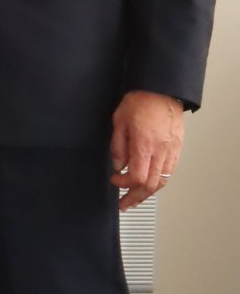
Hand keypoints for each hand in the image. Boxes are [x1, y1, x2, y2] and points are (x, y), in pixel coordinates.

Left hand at [110, 90, 183, 208]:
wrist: (162, 89)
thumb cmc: (141, 101)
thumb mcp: (119, 122)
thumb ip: (118, 147)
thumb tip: (118, 166)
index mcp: (144, 145)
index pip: (137, 178)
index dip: (124, 185)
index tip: (115, 180)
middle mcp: (160, 151)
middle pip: (150, 186)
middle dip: (135, 198)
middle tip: (124, 204)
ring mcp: (171, 150)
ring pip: (162, 181)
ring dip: (148, 193)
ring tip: (136, 198)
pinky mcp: (177, 148)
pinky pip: (169, 171)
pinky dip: (159, 181)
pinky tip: (150, 183)